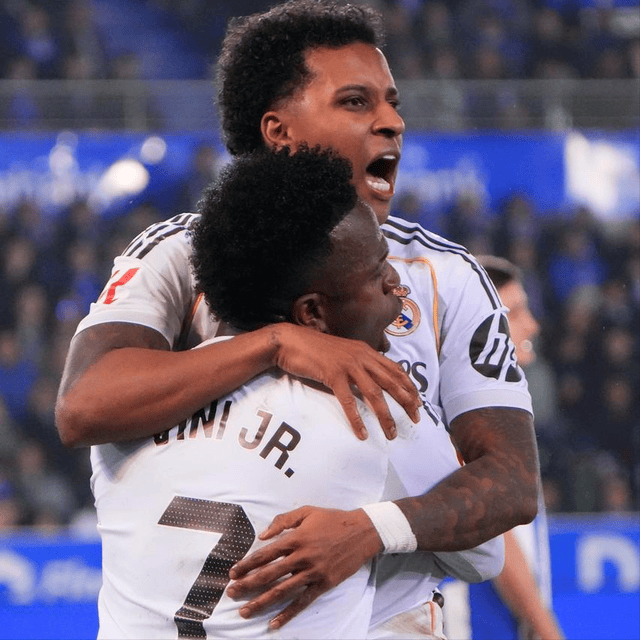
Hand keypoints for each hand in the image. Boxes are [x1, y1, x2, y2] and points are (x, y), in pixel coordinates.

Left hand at [226, 506, 381, 628]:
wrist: (362, 531)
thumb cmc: (332, 519)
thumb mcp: (307, 511)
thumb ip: (283, 521)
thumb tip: (262, 535)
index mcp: (296, 538)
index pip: (265, 554)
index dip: (247, 564)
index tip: (233, 572)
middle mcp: (302, 557)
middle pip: (269, 574)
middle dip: (247, 584)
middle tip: (231, 593)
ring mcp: (313, 572)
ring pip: (282, 591)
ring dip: (261, 602)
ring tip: (245, 611)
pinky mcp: (324, 584)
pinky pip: (303, 602)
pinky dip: (288, 614)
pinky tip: (274, 624)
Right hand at [272, 324, 420, 439]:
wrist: (291, 341)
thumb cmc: (315, 350)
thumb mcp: (343, 353)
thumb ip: (359, 363)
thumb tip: (372, 378)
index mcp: (365, 351)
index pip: (395, 369)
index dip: (409, 386)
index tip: (418, 402)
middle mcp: (361, 356)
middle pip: (391, 381)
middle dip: (406, 401)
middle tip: (416, 419)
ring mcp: (347, 365)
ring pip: (374, 393)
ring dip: (385, 416)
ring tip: (391, 433)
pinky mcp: (332, 375)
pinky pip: (348, 400)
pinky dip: (356, 418)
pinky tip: (361, 433)